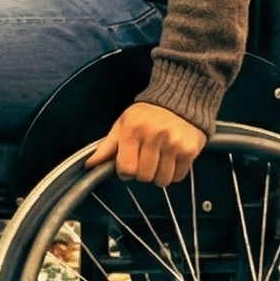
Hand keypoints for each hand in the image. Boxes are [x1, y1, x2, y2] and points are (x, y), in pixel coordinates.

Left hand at [90, 101, 205, 187]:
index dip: (126, 171)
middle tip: (145, 159)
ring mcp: (174, 144)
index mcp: (133, 129)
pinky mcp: (190, 151)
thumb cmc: (146, 114)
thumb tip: (89, 164)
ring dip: (158, 175)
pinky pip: (178, 177)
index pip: (126, 169)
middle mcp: (154, 136)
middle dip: (142, 172)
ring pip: (161, 180)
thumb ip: (107, 146)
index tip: (129, 164)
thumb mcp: (123, 124)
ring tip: (159, 159)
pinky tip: (171, 159)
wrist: (179, 100)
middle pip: (144, 176)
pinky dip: (173, 174)